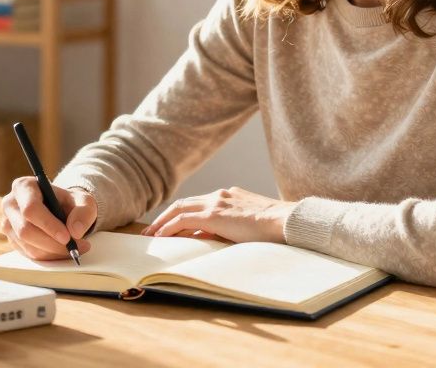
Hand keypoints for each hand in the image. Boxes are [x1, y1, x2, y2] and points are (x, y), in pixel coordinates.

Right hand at [0, 177, 96, 260]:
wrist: (60, 209)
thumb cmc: (68, 202)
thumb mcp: (83, 201)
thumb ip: (84, 212)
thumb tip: (75, 231)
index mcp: (24, 187)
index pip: (30, 208)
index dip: (48, 225)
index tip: (67, 237)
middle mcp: (10, 204)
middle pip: (25, 230)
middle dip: (52, 243)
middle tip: (74, 248)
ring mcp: (8, 223)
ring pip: (27, 245)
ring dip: (52, 252)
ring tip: (74, 249)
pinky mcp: (12, 239)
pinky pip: (28, 254)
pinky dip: (48, 256)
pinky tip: (61, 250)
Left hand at [139, 187, 291, 243]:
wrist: (284, 221)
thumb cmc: (273, 228)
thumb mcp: (248, 225)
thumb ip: (229, 228)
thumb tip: (208, 238)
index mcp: (230, 196)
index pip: (199, 203)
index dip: (183, 214)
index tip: (172, 225)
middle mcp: (220, 195)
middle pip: (185, 203)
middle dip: (166, 216)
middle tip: (153, 230)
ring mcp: (216, 203)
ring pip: (180, 209)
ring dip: (162, 222)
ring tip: (150, 235)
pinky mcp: (213, 214)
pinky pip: (183, 220)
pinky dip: (169, 227)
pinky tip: (160, 237)